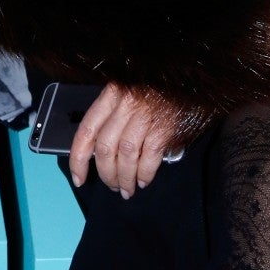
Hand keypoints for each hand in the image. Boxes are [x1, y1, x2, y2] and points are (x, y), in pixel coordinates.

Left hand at [68, 82, 180, 198]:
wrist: (190, 80)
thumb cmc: (157, 89)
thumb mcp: (129, 93)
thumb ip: (113, 115)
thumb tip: (102, 152)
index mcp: (111, 94)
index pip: (86, 131)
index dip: (79, 159)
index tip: (79, 178)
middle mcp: (125, 104)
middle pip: (106, 147)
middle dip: (106, 174)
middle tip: (112, 186)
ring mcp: (145, 115)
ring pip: (126, 155)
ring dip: (125, 178)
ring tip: (127, 190)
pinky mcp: (164, 127)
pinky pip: (149, 156)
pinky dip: (145, 173)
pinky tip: (144, 181)